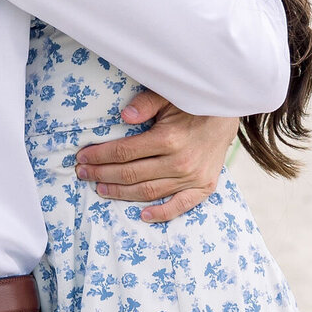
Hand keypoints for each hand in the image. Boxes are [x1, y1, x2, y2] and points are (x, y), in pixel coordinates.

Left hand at [74, 92, 239, 223]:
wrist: (229, 113)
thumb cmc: (193, 103)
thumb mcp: (169, 95)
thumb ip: (145, 103)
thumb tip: (124, 116)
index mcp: (168, 138)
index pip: (124, 152)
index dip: (99, 155)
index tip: (83, 157)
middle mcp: (179, 162)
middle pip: (131, 174)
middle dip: (102, 174)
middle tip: (83, 174)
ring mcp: (192, 177)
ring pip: (148, 192)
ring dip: (121, 194)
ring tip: (100, 190)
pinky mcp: (204, 187)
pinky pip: (180, 206)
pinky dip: (161, 214)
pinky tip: (142, 216)